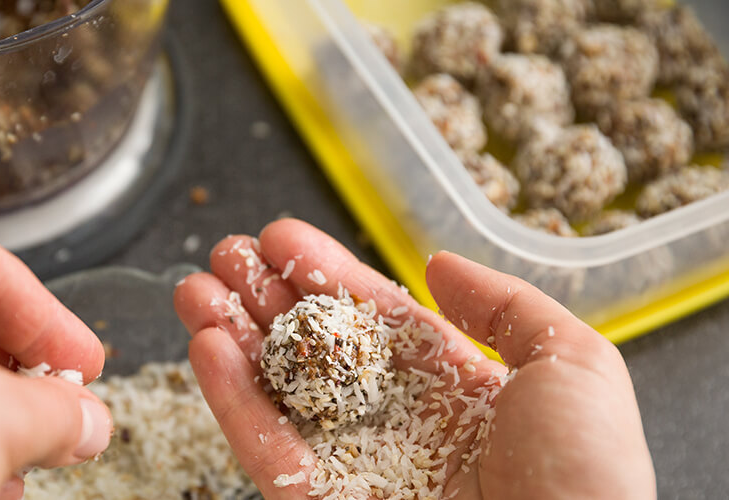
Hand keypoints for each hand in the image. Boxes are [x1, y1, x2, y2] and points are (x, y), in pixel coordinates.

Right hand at [174, 219, 653, 498]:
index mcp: (452, 386)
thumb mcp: (574, 363)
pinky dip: (228, 398)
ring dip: (230, 336)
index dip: (324, 273)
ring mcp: (351, 466)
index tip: (282, 236)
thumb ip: (506, 306)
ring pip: (275, 390)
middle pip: (312, 346)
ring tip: (194, 288)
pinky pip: (262, 445)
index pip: (372, 316)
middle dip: (265, 296)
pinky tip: (205, 346)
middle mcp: (394, 422)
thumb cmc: (586, 474)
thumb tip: (438, 263)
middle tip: (225, 253)